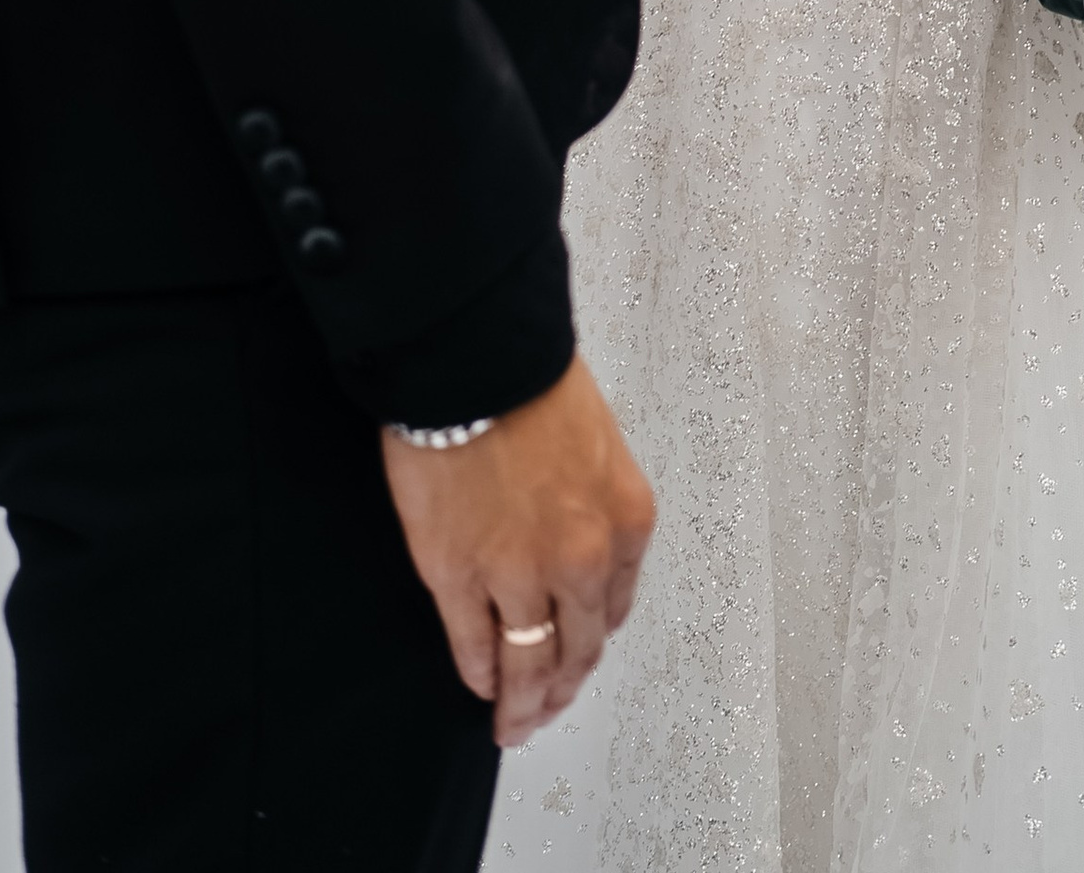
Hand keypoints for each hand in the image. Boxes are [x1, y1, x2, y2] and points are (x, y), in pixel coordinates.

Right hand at [381, 354, 655, 747]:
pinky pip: (476, 646)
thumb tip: (571, 544)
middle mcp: (582, 558)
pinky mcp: (460, 579)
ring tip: (513, 724)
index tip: (579, 655)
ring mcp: (520, 575)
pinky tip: (480, 684)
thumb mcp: (592, 442)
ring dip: (522, 703)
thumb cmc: (528, 379)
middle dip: (562, 686)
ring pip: (529, 664)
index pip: (614, 605)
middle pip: (578, 647)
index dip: (593, 637)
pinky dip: (480, 674)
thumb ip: (591, 504)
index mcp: (624, 520)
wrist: (474, 359)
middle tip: (546, 710)